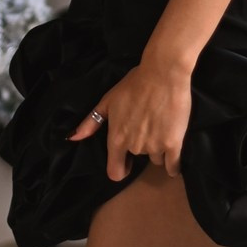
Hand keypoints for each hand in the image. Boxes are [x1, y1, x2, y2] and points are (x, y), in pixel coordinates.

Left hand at [69, 48, 193, 177]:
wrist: (163, 74)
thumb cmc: (134, 85)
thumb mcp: (107, 101)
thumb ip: (91, 123)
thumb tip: (73, 138)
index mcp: (117, 138)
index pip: (115, 171)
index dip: (120, 169)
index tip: (126, 162)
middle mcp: (135, 147)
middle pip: (138, 158)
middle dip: (141, 147)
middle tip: (146, 126)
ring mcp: (155, 147)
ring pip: (156, 158)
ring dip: (158, 149)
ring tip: (161, 128)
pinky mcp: (174, 144)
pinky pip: (173, 165)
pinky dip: (173, 165)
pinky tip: (173, 156)